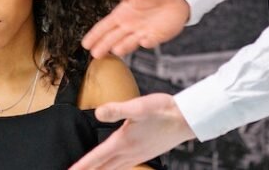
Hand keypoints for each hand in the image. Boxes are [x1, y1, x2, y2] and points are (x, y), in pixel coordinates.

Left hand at [69, 93, 194, 169]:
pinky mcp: (145, 153)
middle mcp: (129, 152)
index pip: (97, 157)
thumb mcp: (139, 106)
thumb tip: (98, 112)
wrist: (187, 119)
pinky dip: (113, 169)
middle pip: (103, 168)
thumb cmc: (164, 110)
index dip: (82, 166)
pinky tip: (113, 168)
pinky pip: (124, 166)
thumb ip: (117, 109)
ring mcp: (138, 155)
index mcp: (123, 142)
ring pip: (113, 169)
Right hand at [83, 0, 189, 57]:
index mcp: (121, 14)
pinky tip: (143, 41)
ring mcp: (141, 33)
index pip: (104, 27)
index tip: (85, 44)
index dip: (94, 35)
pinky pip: (149, 41)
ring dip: (122, 47)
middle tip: (95, 55)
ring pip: (128, 43)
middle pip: (112, 38)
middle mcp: (129, 26)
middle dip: (104, 46)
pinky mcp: (155, 37)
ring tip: (115, 50)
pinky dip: (146, 42)